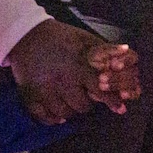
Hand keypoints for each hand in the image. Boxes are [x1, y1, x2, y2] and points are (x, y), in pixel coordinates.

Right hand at [4, 19, 133, 123]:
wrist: (25, 34)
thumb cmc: (61, 38)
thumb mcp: (85, 40)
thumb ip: (105, 49)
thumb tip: (127, 51)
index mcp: (79, 65)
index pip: (101, 88)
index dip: (112, 99)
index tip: (120, 109)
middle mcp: (63, 79)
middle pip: (83, 106)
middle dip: (86, 102)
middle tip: (82, 94)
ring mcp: (45, 89)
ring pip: (65, 114)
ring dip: (69, 109)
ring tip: (68, 100)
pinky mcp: (30, 95)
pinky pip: (44, 117)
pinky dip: (52, 117)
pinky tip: (56, 113)